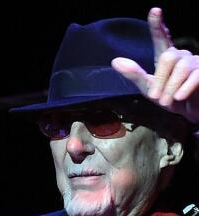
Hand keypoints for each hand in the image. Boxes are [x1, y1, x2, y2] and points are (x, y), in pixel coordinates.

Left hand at [111, 7, 198, 123]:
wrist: (189, 113)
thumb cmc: (169, 99)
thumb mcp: (148, 89)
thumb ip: (135, 75)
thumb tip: (116, 61)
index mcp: (166, 58)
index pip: (162, 38)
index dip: (157, 25)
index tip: (155, 10)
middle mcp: (182, 56)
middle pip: (169, 57)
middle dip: (161, 78)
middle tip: (157, 98)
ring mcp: (196, 62)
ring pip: (181, 66)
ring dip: (171, 86)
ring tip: (168, 100)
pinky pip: (196, 75)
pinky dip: (185, 87)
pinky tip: (179, 96)